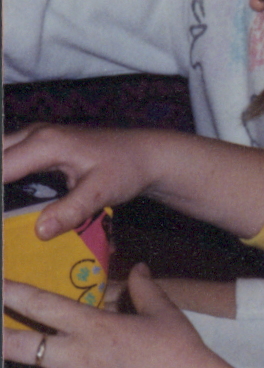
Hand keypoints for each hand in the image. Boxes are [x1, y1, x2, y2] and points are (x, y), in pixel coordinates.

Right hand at [3, 124, 159, 240]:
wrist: (145, 154)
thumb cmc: (126, 168)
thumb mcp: (102, 191)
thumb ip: (72, 209)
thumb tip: (40, 232)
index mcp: (45, 144)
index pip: (1, 168)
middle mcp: (34, 136)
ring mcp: (35, 138)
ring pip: (1, 153)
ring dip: (2, 179)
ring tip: (6, 213)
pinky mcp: (39, 147)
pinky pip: (10, 158)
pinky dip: (5, 174)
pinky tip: (8, 204)